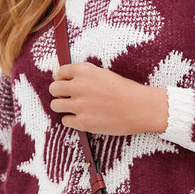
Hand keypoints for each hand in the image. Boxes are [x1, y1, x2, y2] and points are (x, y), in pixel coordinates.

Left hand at [49, 62, 167, 134]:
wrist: (141, 108)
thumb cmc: (127, 91)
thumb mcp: (104, 74)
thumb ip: (85, 76)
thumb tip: (67, 82)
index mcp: (84, 71)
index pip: (60, 72)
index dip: (61, 79)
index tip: (66, 84)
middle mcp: (79, 86)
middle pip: (53, 89)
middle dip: (59, 93)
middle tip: (68, 98)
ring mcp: (80, 105)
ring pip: (55, 105)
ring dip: (63, 107)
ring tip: (74, 109)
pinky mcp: (83, 122)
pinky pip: (65, 121)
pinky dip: (72, 120)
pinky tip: (83, 119)